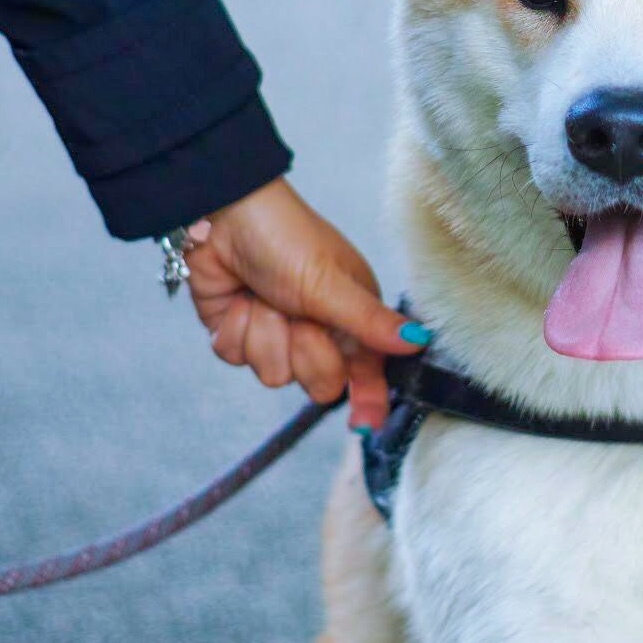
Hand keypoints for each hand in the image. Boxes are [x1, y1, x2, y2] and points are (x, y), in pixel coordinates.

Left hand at [182, 177, 425, 430]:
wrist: (222, 216)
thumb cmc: (286, 238)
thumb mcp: (331, 284)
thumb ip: (371, 323)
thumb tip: (419, 343)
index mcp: (351, 315)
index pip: (369, 370)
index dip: (369, 398)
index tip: (365, 425)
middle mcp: (318, 329)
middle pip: (321, 383)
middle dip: (306, 352)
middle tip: (300, 317)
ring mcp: (277, 334)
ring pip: (273, 375)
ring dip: (265, 335)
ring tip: (264, 299)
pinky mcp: (239, 334)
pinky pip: (236, 360)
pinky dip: (234, 330)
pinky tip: (237, 301)